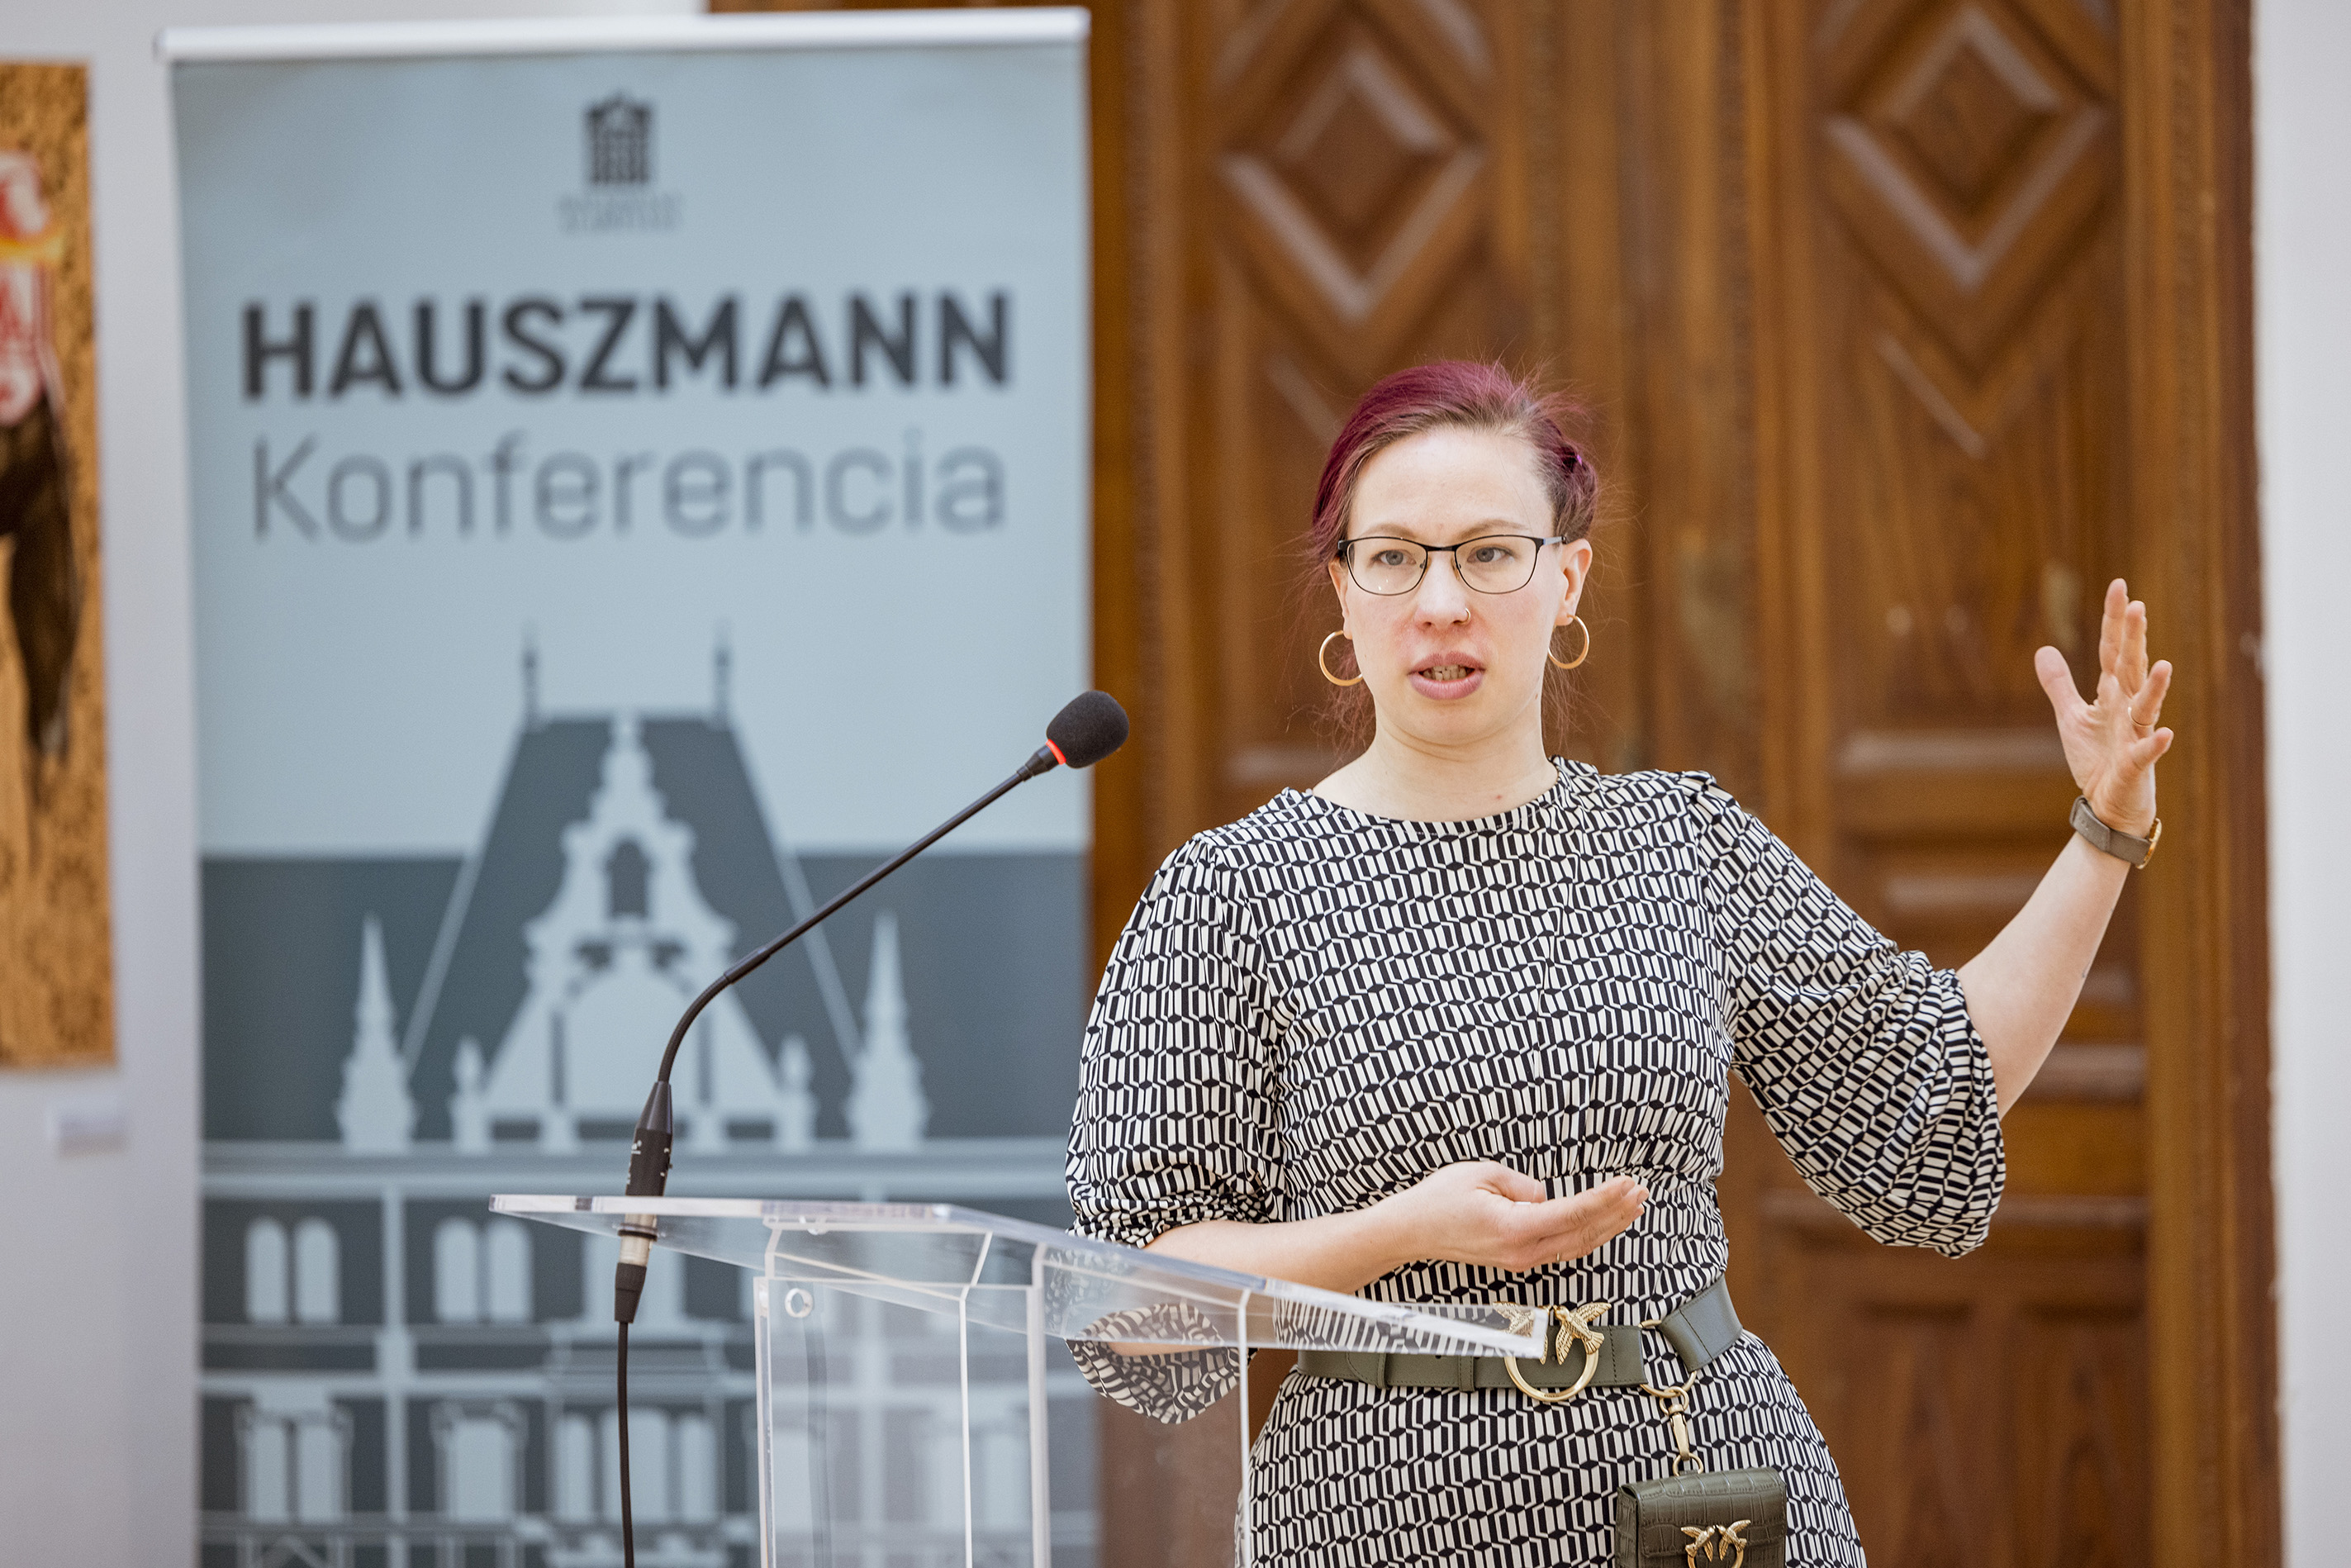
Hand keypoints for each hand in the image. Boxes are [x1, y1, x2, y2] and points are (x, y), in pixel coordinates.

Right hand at [1369, 1161, 1646, 1274]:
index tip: (1628, 1183)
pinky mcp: (1517, 1260)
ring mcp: (1521, 1260)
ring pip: (1577, 1246)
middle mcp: (1522, 1251)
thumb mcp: (1481, 1174)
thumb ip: (1521, 1185)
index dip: (1605, 1198)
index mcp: (1515, 1227)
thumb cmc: (1439, 1200)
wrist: (1411, 1231)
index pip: (1573, 1213)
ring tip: (1633, 1208)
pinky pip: (1563, 1249)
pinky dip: (1588, 1236)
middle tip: (1642, 1191)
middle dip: (1617, 1213)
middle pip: (1583, 1234)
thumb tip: (1546, 1196)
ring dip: (1608, 1227)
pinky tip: (1602, 1225)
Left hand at [2034, 578, 2171, 836]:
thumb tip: (2044, 649)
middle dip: (2133, 640)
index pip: (2113, 651)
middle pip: (2131, 668)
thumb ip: (2060, 684)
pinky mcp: (2136, 766)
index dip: (2114, 621)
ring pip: (2146, 707)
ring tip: (2161, 664)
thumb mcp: (2072, 718)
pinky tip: (2165, 734)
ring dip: (2154, 687)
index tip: (2119, 586)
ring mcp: (2135, 737)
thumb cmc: (2097, 760)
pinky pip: (2146, 753)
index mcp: (2113, 695)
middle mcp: (2128, 710)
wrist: (2108, 806)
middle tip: (2136, 606)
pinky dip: (2154, 745)